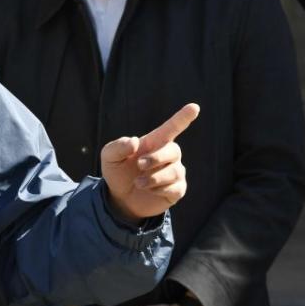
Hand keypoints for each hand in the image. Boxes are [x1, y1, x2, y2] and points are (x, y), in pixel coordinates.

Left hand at [101, 103, 199, 220]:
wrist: (120, 198)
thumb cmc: (117, 172)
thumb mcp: (109, 157)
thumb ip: (118, 147)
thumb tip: (134, 142)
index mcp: (154, 142)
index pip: (172, 128)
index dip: (183, 117)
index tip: (194, 107)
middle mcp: (168, 155)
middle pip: (173, 150)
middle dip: (156, 158)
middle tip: (139, 165)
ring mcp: (174, 172)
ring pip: (174, 171)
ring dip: (154, 178)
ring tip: (138, 182)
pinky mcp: (177, 189)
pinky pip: (175, 188)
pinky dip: (159, 190)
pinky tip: (149, 190)